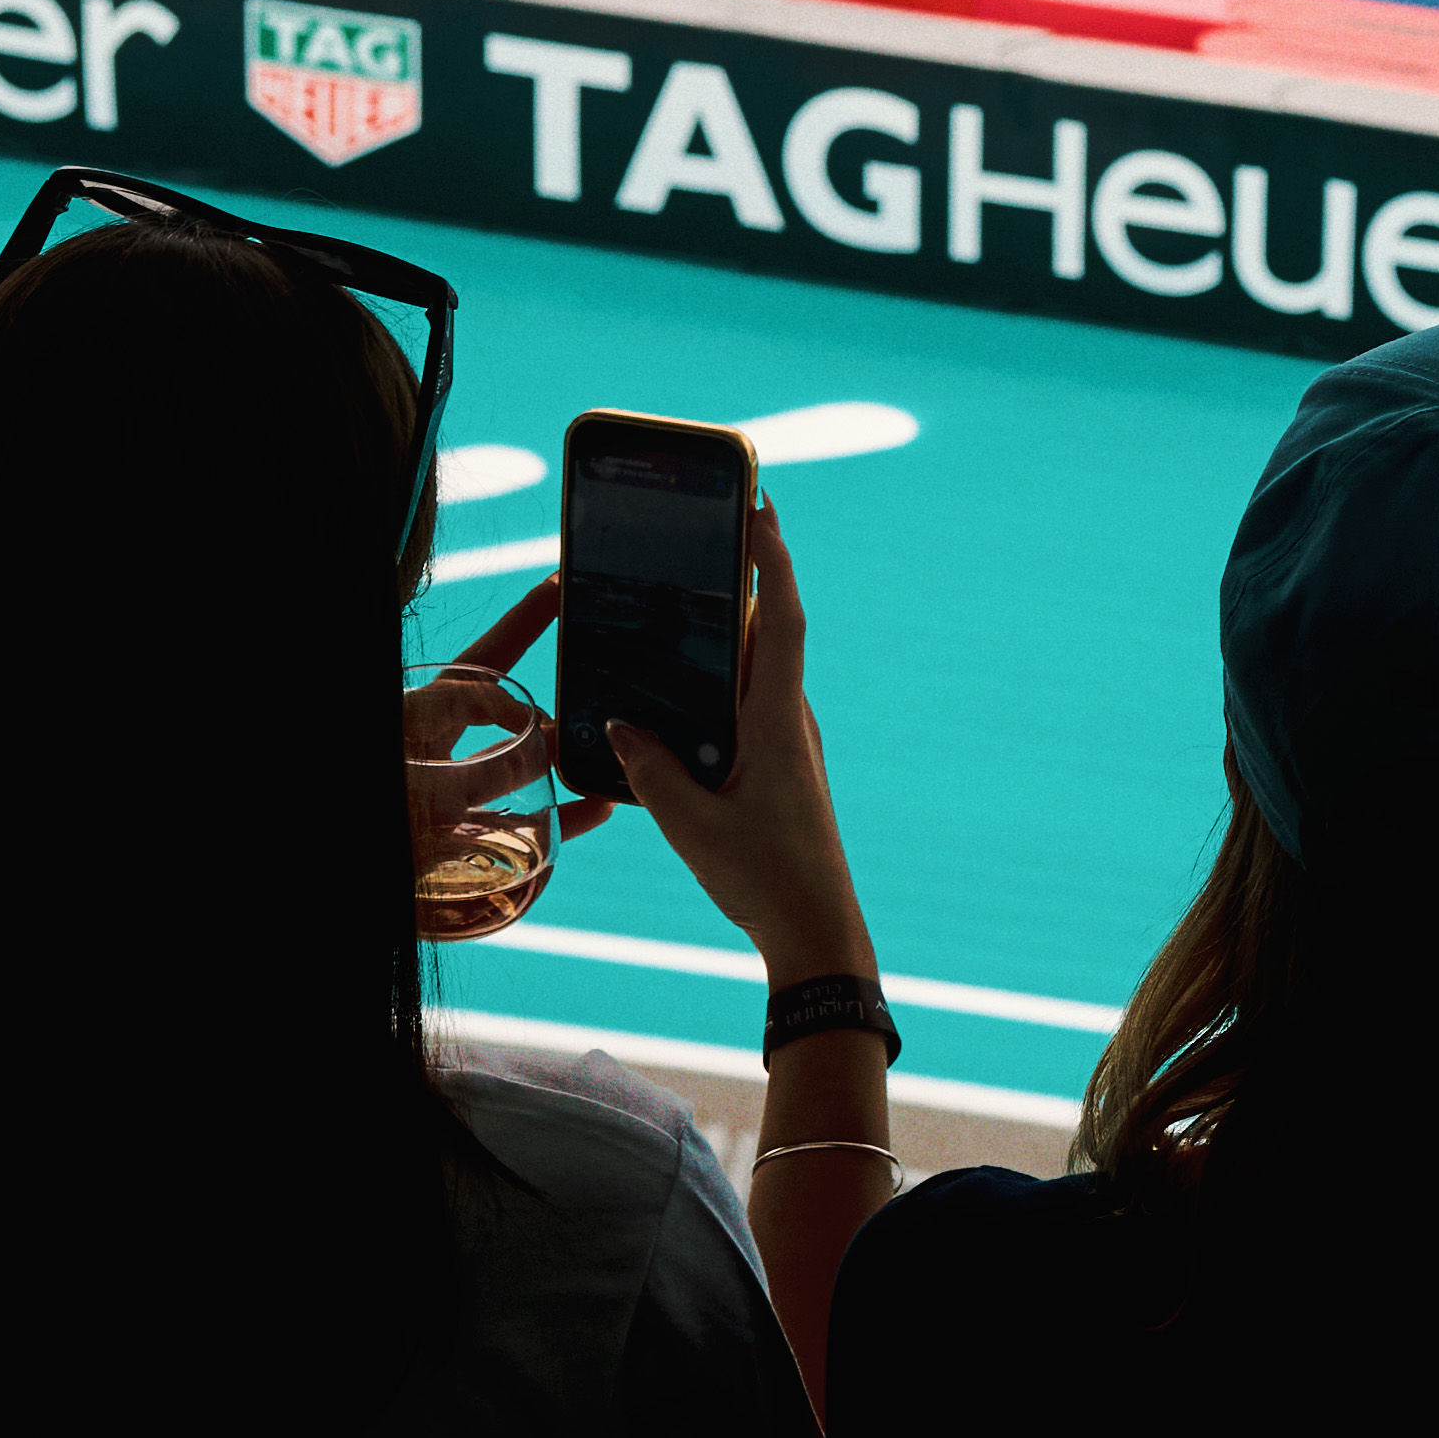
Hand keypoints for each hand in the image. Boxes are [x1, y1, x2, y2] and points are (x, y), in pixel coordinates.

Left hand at [411, 578, 597, 871]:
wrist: (339, 878)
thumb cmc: (386, 800)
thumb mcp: (420, 757)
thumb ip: (482, 740)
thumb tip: (545, 731)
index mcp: (418, 718)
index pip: (482, 660)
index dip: (521, 624)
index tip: (560, 588)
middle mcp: (435, 753)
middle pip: (506, 713)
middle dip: (550, 700)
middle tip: (592, 692)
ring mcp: (448, 800)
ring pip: (517, 770)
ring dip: (560, 760)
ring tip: (602, 754)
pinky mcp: (459, 846)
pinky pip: (519, 826)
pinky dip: (562, 818)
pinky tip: (598, 808)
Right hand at [614, 507, 873, 974]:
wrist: (816, 931)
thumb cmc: (763, 876)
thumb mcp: (690, 823)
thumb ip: (651, 770)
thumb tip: (622, 724)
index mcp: (778, 721)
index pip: (780, 620)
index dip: (772, 560)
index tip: (760, 506)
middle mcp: (790, 722)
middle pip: (766, 634)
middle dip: (740, 582)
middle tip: (702, 537)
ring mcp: (789, 744)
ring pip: (755, 673)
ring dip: (725, 637)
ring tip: (676, 607)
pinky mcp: (779, 768)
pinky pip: (748, 708)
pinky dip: (719, 686)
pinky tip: (677, 696)